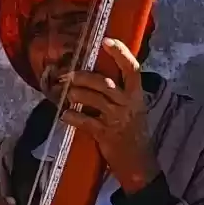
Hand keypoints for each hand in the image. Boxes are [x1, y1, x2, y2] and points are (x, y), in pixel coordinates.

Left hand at [62, 39, 158, 194]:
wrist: (139, 164)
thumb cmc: (134, 133)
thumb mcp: (134, 109)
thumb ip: (121, 92)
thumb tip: (98, 74)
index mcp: (137, 95)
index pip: (132, 68)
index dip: (120, 53)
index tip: (106, 41)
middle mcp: (128, 104)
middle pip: (104, 82)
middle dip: (82, 77)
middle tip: (66, 75)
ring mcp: (117, 119)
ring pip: (93, 99)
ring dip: (75, 95)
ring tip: (67, 95)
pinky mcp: (105, 135)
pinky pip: (85, 122)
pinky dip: (72, 118)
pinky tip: (64, 116)